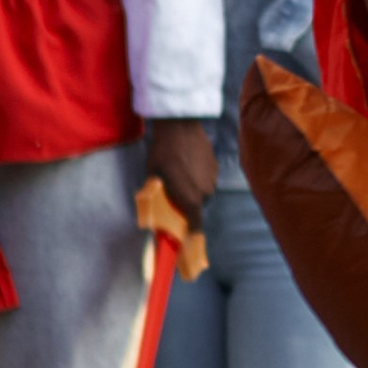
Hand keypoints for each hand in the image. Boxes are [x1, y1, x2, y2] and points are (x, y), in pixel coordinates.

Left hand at [142, 116, 216, 230]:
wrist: (179, 126)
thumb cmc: (162, 153)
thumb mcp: (153, 178)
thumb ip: (157, 197)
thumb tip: (153, 212)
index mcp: (190, 199)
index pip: (196, 226)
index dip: (192, 236)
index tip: (188, 242)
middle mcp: (206, 193)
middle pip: (196, 207)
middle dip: (186, 203)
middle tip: (172, 193)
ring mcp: (212, 179)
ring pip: (202, 191)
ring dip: (192, 188)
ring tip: (179, 173)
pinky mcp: (215, 166)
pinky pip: (206, 178)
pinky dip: (197, 175)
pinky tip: (186, 162)